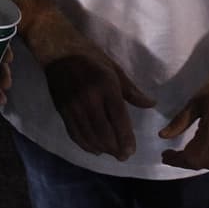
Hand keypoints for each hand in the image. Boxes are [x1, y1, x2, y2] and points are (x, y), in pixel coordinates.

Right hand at [38, 28, 154, 159]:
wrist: (58, 51)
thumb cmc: (90, 57)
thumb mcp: (114, 69)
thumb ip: (131, 90)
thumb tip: (151, 104)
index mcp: (105, 85)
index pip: (118, 117)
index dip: (126, 137)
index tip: (132, 150)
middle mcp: (89, 98)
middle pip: (104, 132)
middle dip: (115, 148)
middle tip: (123, 156)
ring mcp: (73, 106)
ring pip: (89, 136)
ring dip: (102, 148)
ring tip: (111, 153)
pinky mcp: (62, 111)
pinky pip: (75, 134)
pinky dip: (85, 145)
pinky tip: (95, 149)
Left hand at [159, 48, 208, 170]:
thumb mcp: (196, 101)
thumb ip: (180, 121)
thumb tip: (163, 136)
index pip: (192, 158)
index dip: (176, 160)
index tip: (164, 156)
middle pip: (203, 163)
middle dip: (185, 162)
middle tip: (171, 155)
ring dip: (198, 161)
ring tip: (184, 153)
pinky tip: (202, 147)